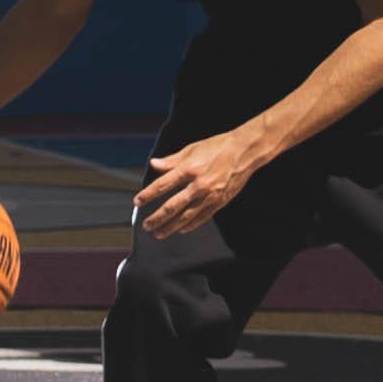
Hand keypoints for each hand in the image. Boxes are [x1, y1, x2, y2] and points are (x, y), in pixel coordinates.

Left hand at [130, 127, 262, 237]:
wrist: (244, 152)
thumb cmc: (217, 147)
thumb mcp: (192, 149)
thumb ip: (171, 160)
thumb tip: (153, 165)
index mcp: (189, 169)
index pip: (163, 185)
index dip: (148, 195)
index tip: (138, 202)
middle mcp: (198, 184)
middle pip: (172, 206)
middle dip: (157, 218)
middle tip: (146, 226)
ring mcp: (210, 195)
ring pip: (186, 216)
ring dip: (171, 226)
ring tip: (159, 233)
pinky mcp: (220, 202)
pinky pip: (202, 217)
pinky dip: (190, 225)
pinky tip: (181, 230)